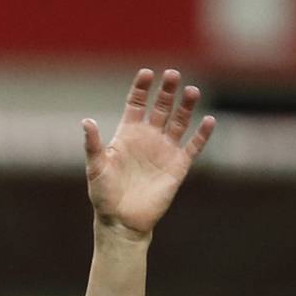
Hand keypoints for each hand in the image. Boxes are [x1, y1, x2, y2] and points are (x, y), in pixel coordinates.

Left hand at [84, 68, 214, 238]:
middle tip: (173, 74)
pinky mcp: (178, 166)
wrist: (121, 221)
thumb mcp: (95, 168)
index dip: (142, 88)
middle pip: (161, 107)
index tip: (147, 73)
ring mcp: (164, 150)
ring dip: (186, 106)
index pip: (137, 104)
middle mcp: (148, 138)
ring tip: (192, 90)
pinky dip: (202, 134)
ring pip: (179, 121)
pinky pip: (193, 146)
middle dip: (167, 91)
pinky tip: (208, 120)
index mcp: (127, 134)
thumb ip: (93, 145)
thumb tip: (86, 121)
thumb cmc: (104, 195)